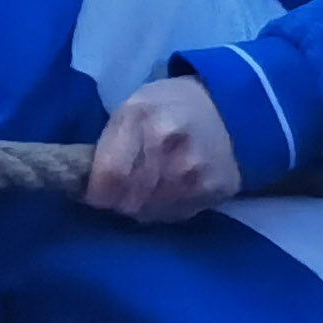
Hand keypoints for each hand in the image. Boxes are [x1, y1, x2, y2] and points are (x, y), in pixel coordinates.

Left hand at [85, 75, 242, 224]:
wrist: (228, 108)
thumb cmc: (168, 108)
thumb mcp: (131, 110)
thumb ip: (108, 146)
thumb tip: (94, 192)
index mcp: (143, 120)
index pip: (109, 178)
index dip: (98, 192)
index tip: (98, 192)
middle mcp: (171, 147)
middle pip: (128, 200)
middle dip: (120, 201)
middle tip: (125, 190)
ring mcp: (195, 170)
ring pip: (150, 212)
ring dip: (143, 207)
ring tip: (148, 189)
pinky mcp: (215, 188)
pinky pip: (175, 215)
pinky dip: (167, 209)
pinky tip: (170, 191)